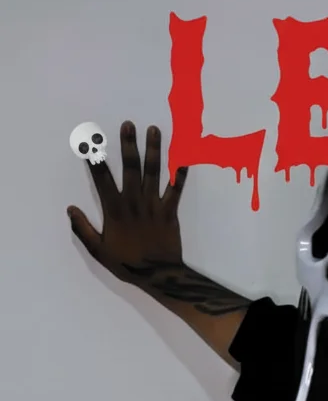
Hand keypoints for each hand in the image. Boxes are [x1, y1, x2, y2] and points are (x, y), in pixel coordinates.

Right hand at [67, 122, 187, 286]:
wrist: (158, 276)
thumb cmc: (127, 264)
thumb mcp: (99, 251)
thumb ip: (83, 230)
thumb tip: (71, 209)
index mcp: (115, 210)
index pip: (102, 179)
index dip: (95, 160)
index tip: (90, 141)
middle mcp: (134, 202)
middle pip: (131, 169)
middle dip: (129, 145)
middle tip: (129, 124)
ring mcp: (153, 206)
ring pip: (153, 173)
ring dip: (154, 150)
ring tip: (154, 130)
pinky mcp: (170, 212)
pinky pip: (176, 190)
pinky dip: (180, 174)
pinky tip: (184, 157)